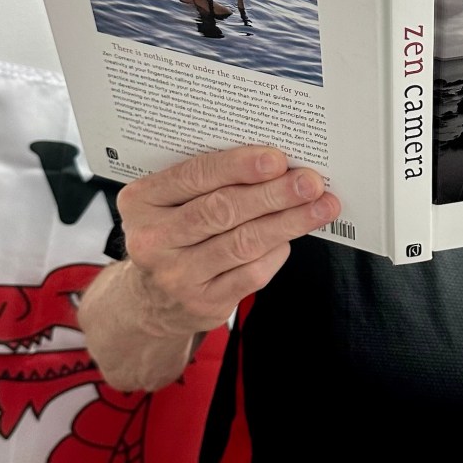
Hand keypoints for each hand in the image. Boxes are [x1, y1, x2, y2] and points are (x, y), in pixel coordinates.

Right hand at [116, 145, 339, 337]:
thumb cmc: (172, 231)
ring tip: (320, 206)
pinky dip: (278, 251)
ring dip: (288, 222)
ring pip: (243, 243)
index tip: (277, 159)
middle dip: (273, 193)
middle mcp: (153, 240)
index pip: (195, 175)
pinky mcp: (204, 303)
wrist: (149, 299)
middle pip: (222, 210)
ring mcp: (177, 276)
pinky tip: (294, 235)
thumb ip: (208, 179)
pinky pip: (252, 273)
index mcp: (142, 201)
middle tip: (310, 182)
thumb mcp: (169, 200)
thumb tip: (275, 161)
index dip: (240, 166)